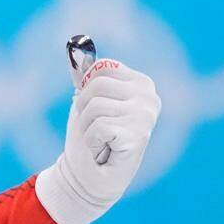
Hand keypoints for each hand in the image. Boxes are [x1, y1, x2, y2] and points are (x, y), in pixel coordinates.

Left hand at [35, 59, 161, 223]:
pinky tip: (102, 150)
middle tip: (94, 128)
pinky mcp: (139, 135)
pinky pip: (97, 126)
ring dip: (87, 126)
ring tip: (99, 140)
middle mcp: (150, 96)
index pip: (102, 67)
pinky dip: (91, 141)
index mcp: (141, 83)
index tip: (92, 107)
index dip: (86, 88)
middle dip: (84, 108)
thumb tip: (74, 46)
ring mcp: (147, 115)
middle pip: (96, 85)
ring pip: (94, 106)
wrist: (89, 176)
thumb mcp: (85, 100)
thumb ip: (84, 74)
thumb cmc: (89, 136)